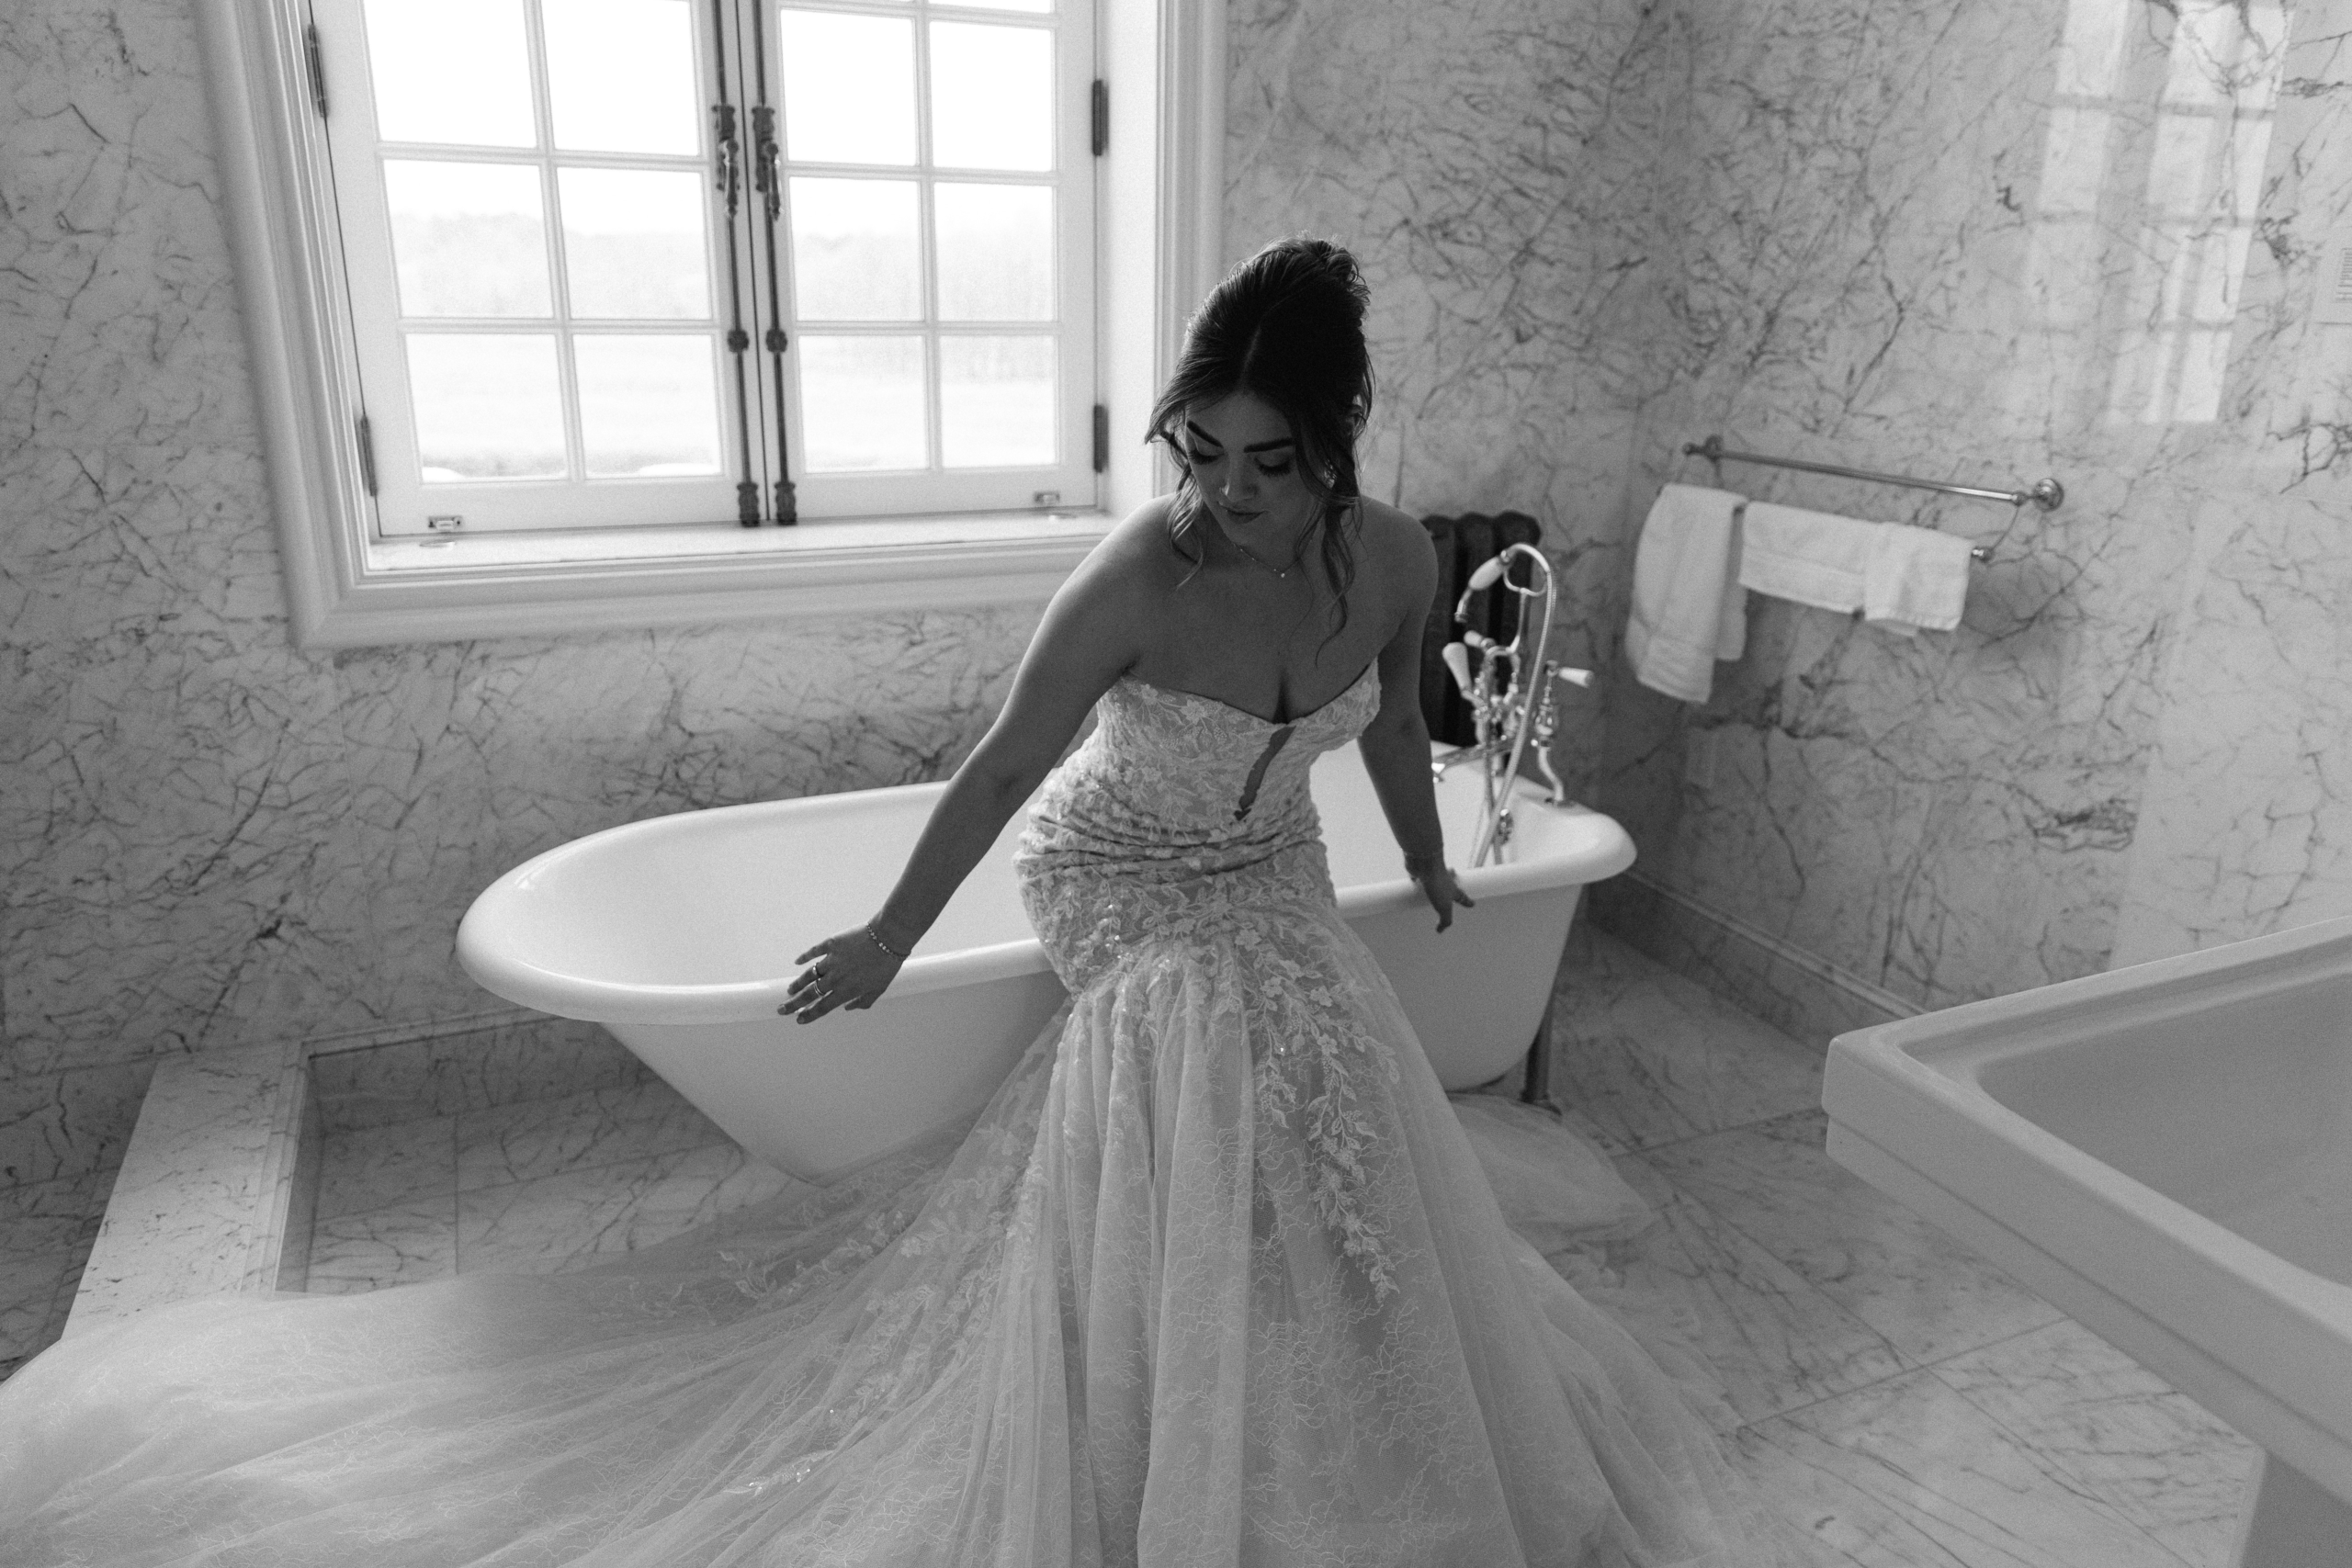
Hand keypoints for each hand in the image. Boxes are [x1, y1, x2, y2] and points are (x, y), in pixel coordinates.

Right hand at [781, 925, 906, 1024]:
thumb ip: (864, 1001)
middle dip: (794, 1003)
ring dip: (798, 983)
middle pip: (810, 994)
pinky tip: (797, 962)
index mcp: (846, 990)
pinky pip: (814, 951)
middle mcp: (835, 978)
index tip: (798, 1019)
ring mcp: (832, 960)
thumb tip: (848, 1008)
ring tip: (790, 990)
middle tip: (782, 1009)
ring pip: (809, 975)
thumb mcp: (879, 989)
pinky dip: (804, 957)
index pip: (823, 1007)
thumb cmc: (887, 965)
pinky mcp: (832, 944)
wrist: (888, 937)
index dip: (809, 1014)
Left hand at [1415, 864, 1474, 931]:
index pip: (1463, 898)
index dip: (1467, 903)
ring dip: (1435, 884)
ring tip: (1429, 889)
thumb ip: (1445, 920)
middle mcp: (1444, 881)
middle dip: (1452, 889)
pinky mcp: (1419, 872)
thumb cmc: (1437, 884)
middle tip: (1453, 891)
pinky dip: (1417, 879)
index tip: (1472, 904)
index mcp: (1453, 889)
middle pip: (1450, 885)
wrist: (1425, 864)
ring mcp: (1432, 875)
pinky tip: (1413, 882)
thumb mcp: (1444, 907)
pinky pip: (1418, 877)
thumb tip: (1441, 930)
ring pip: (1435, 880)